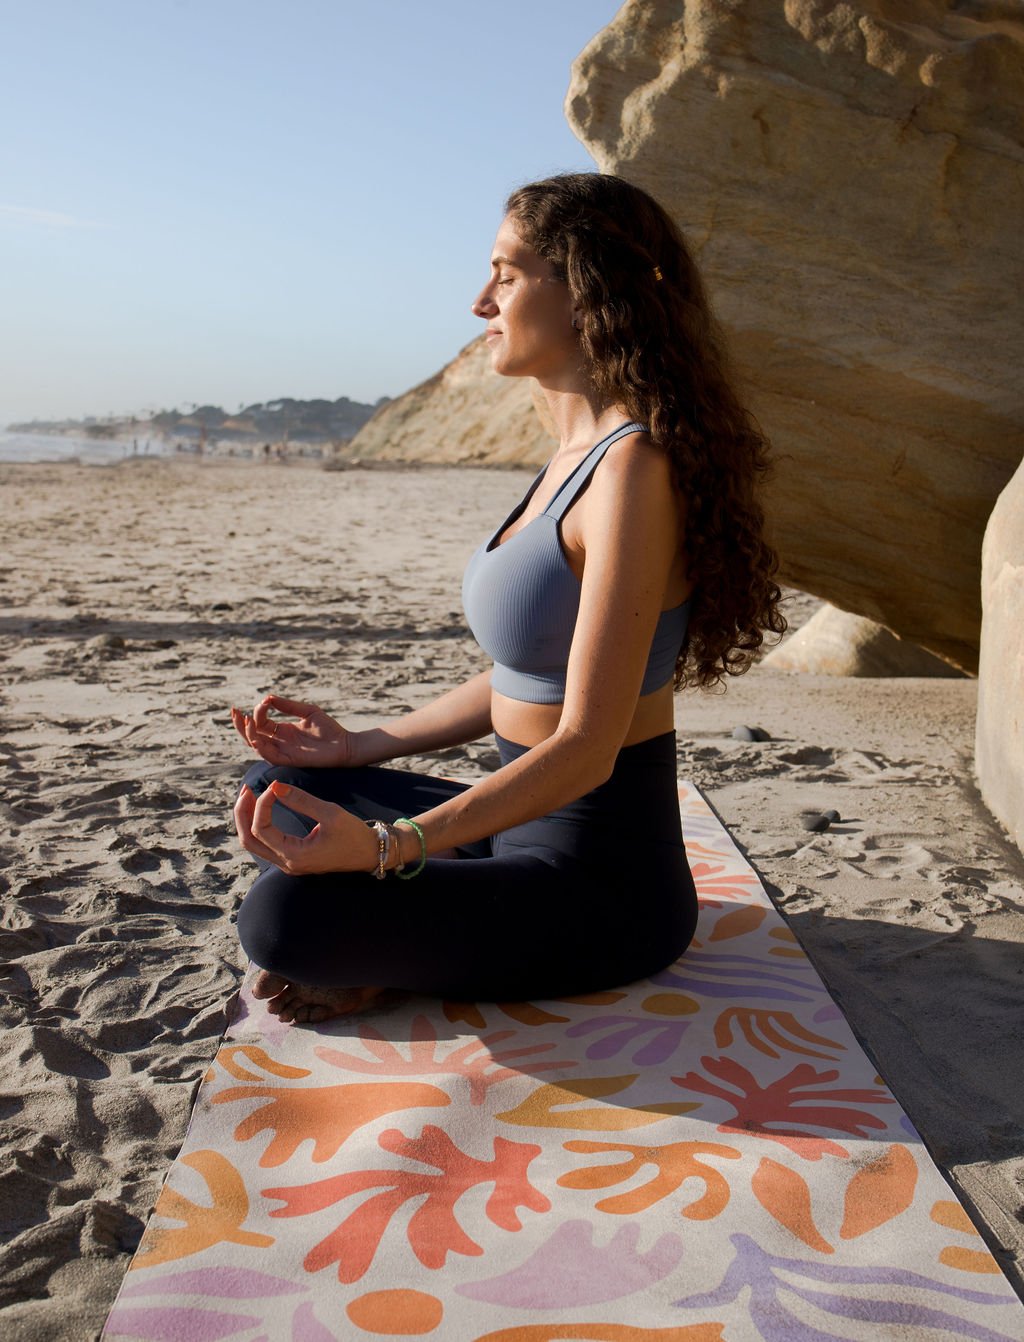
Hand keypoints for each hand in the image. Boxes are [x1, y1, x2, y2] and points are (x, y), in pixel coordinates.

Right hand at [231, 695, 356, 768]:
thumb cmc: (329, 729)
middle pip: (252, 735)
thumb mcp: (307, 711)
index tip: (264, 701)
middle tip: (234, 711)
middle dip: (241, 724)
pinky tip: (256, 737)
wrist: (346, 745)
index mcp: (282, 731)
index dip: (257, 712)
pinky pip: (270, 756)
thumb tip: (268, 698)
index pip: (261, 723)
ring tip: (245, 720)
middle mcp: (280, 742)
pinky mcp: (290, 760)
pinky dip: (261, 748)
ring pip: (257, 746)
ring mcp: (284, 752)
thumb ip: (288, 706)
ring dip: (248, 734)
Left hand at [234, 780, 376, 874]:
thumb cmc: (354, 835)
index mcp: (294, 855)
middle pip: (248, 840)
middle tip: (246, 788)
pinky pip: (264, 843)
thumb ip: (301, 800)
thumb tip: (275, 786)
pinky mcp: (292, 858)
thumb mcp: (331, 813)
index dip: (261, 805)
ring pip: (253, 843)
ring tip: (249, 795)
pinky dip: (256, 824)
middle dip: (242, 813)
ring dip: (247, 818)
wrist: (370, 853)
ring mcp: (288, 863)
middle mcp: (286, 864)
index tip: (273, 786)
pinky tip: (260, 807)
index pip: (261, 829)